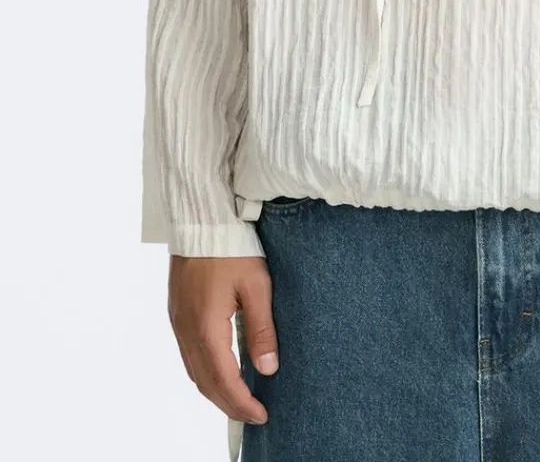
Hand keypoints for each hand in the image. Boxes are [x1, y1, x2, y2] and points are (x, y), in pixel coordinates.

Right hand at [168, 254, 279, 425]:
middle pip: (205, 383)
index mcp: (206, 327)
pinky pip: (188, 355)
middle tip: (252, 415)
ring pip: (194, 372)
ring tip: (239, 400)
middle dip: (228, 404)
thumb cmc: (231, 246)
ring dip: (215, 391)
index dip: (242, 402)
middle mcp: (186, 330)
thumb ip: (261, 328)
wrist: (200, 218)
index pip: (224, 379)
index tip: (261, 415)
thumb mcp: (256, 285)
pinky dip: (205, 373)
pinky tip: (221, 371)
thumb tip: (267, 369)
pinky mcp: (177, 313)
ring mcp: (178, 322)